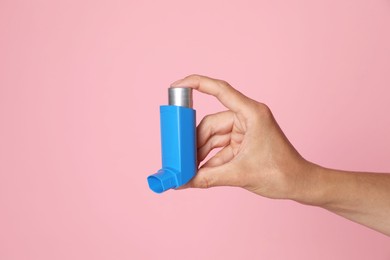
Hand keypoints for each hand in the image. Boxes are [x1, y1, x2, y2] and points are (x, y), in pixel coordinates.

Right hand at [170, 75, 312, 198]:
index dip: (196, 84)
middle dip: (194, 141)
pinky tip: (197, 171)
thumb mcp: (240, 174)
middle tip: (178, 155)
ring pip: (213, 137)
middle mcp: (247, 117)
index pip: (220, 90)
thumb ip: (209, 178)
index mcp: (251, 113)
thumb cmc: (281, 173)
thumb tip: (184, 181)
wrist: (300, 184)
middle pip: (210, 123)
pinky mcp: (243, 143)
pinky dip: (209, 159)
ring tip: (186, 167)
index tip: (176, 86)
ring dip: (200, 153)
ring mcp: (244, 130)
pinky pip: (219, 147)